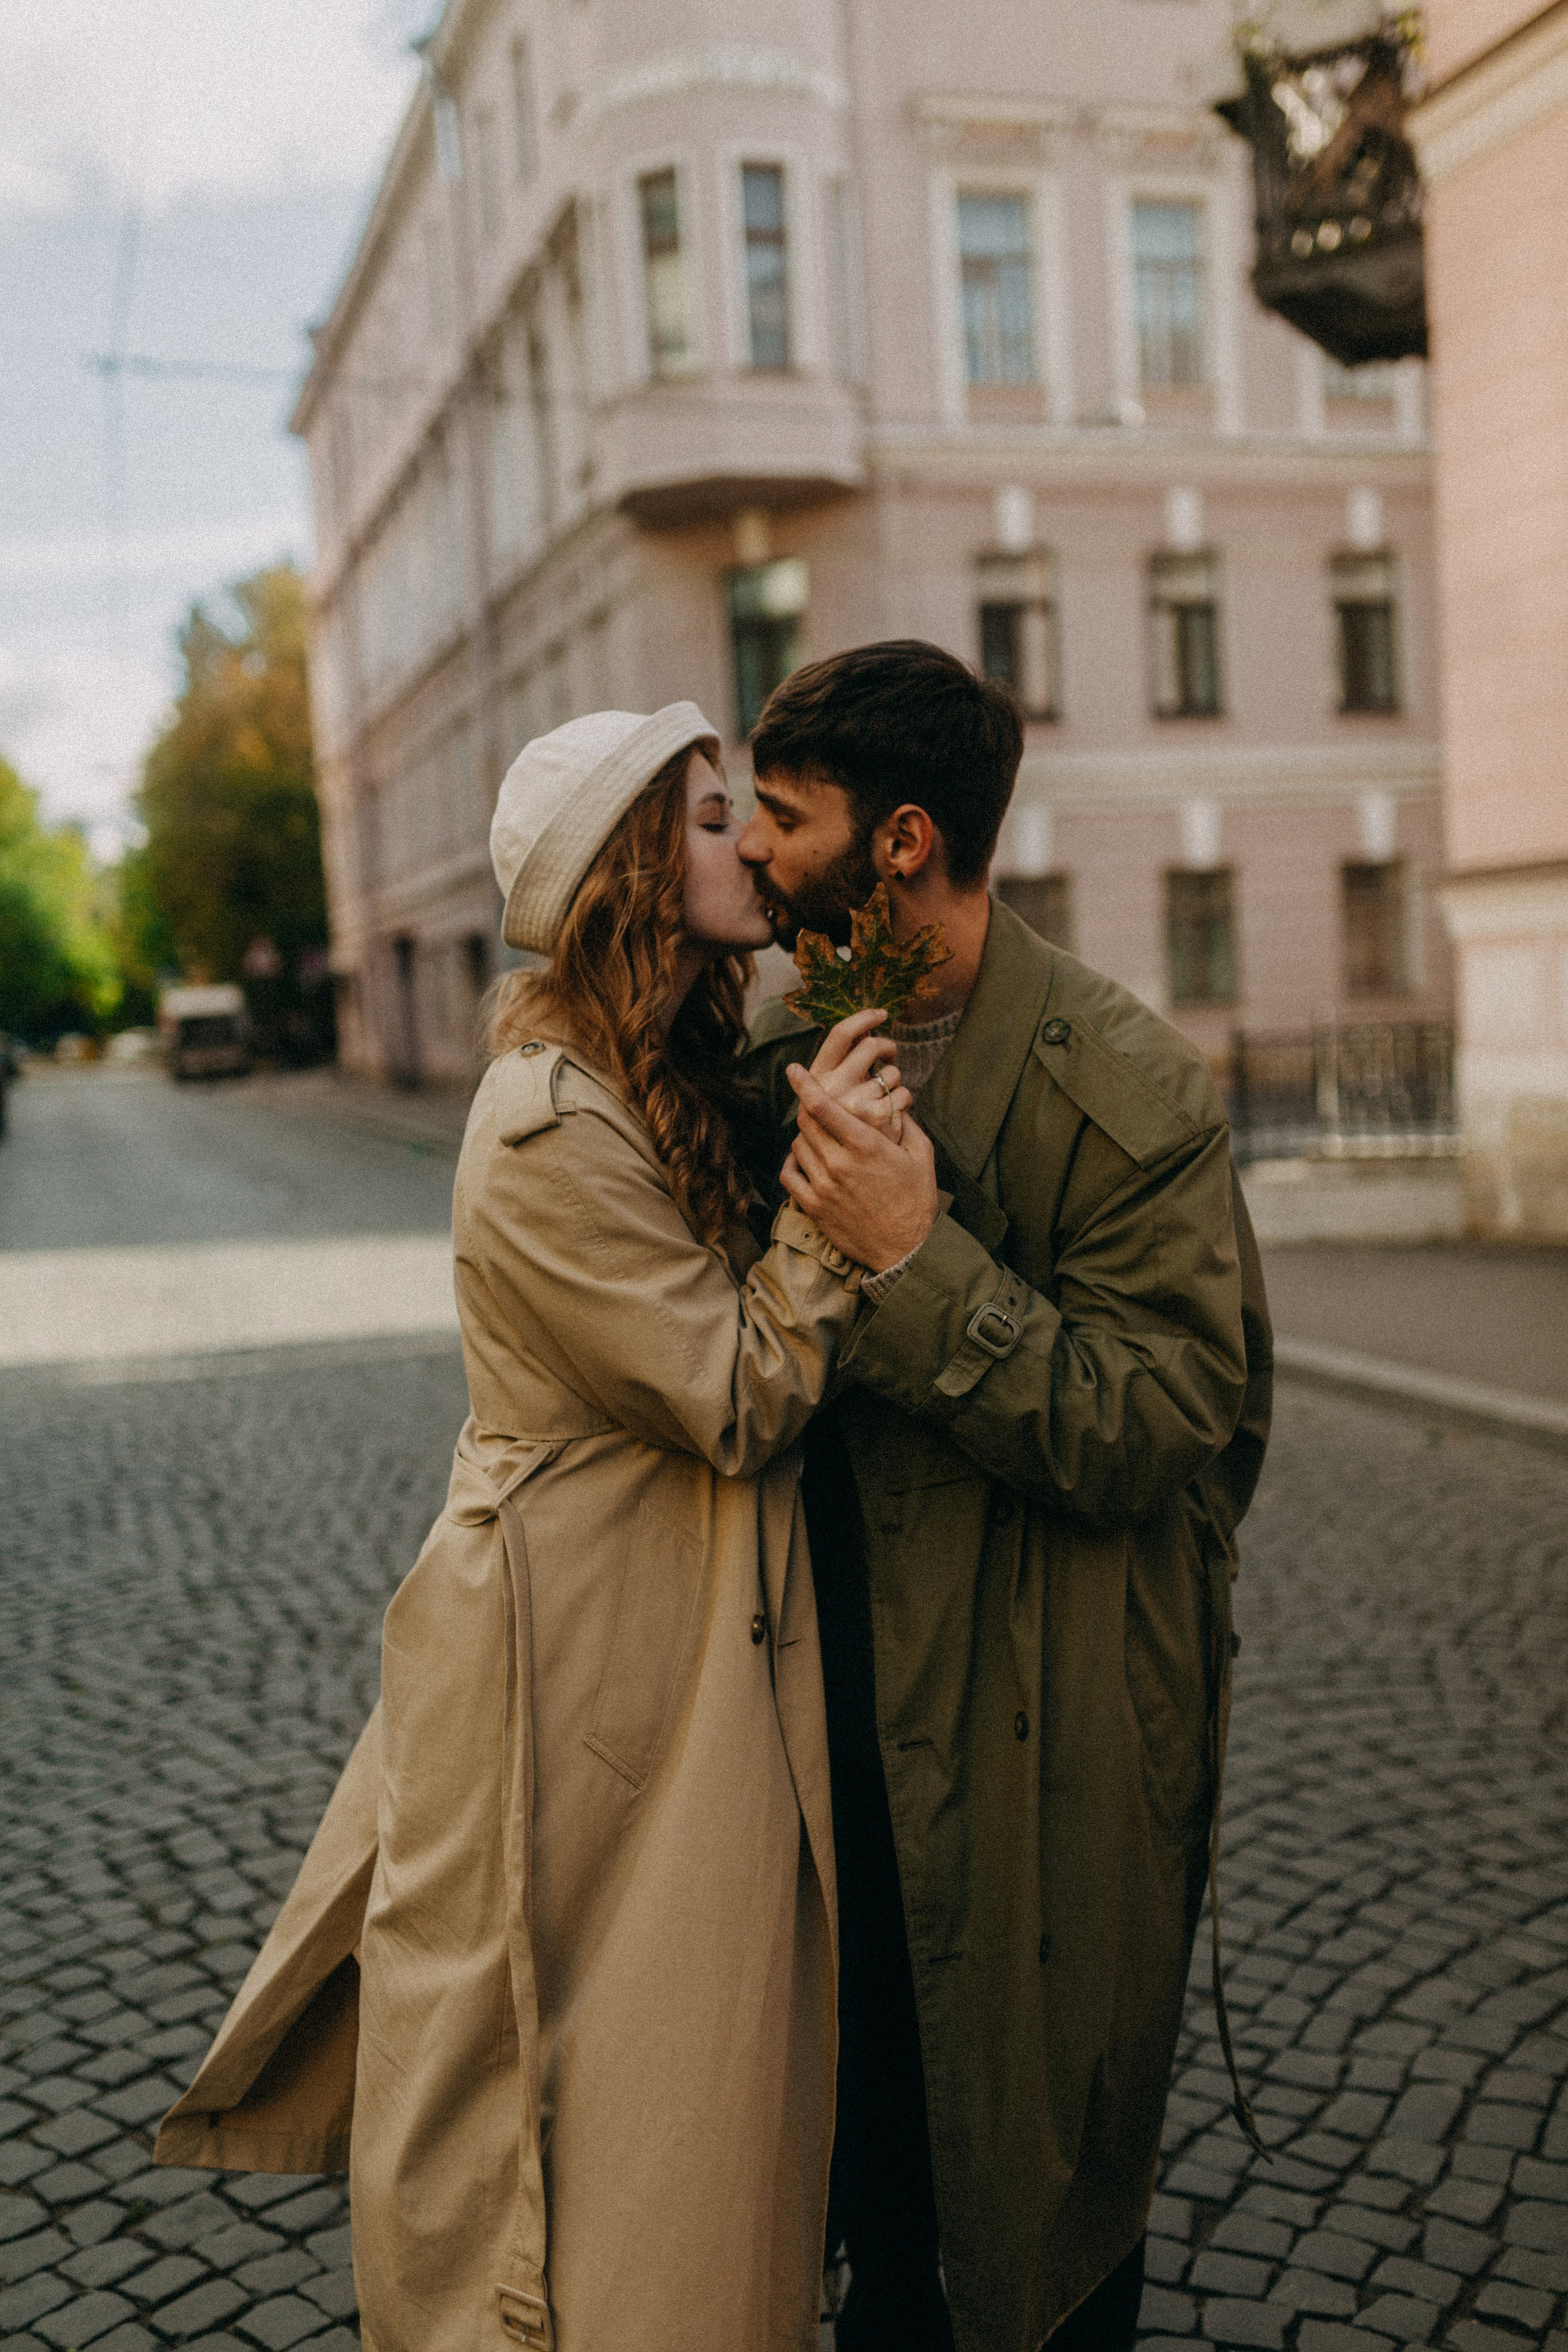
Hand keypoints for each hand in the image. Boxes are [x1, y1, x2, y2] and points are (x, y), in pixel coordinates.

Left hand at [780, 1061, 938, 1271]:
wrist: (906, 1250)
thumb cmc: (917, 1201)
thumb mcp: (922, 1156)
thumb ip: (906, 1124)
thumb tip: (893, 1101)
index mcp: (866, 1146)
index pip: (824, 1107)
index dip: (804, 1084)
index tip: (793, 1069)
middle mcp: (839, 1163)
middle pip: (806, 1122)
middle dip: (811, 1110)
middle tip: (822, 1110)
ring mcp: (823, 1186)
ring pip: (798, 1145)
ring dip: (807, 1137)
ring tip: (825, 1141)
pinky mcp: (814, 1206)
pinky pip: (789, 1173)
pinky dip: (795, 1163)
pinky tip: (808, 1162)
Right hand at [807, 1009, 912, 1138]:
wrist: (850, 1172)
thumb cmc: (842, 1128)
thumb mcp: (832, 1095)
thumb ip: (843, 1068)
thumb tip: (863, 1033)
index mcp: (818, 1078)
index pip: (840, 1034)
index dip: (862, 1018)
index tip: (880, 1014)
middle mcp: (832, 1088)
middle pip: (871, 1045)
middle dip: (886, 1047)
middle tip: (890, 1055)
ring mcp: (855, 1103)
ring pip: (892, 1072)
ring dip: (894, 1081)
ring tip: (885, 1099)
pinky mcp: (878, 1119)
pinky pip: (904, 1094)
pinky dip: (903, 1103)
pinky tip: (893, 1117)